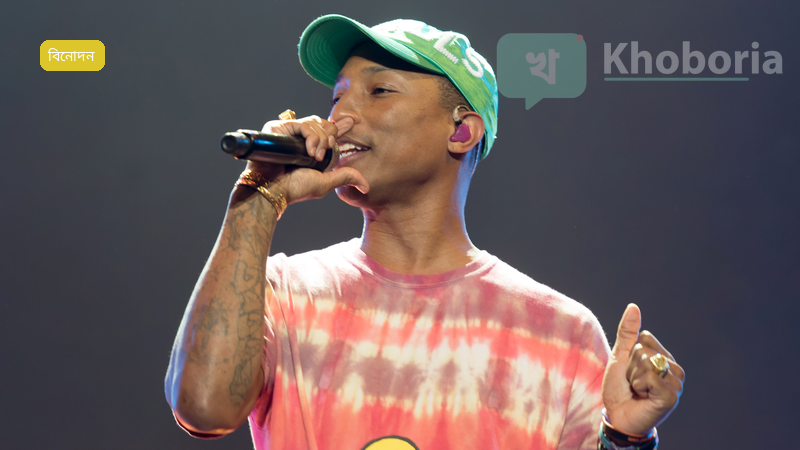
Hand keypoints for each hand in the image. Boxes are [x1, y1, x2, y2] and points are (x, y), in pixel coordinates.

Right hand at [245, 115, 366, 204]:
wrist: (274, 189)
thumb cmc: (295, 188)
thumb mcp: (326, 182)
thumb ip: (345, 177)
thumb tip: (365, 186)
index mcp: (310, 148)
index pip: (327, 131)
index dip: (340, 126)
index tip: (352, 121)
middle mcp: (299, 138)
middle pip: (323, 124)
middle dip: (329, 137)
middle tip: (324, 153)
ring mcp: (289, 131)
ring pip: (315, 123)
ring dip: (320, 140)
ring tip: (314, 157)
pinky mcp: (279, 127)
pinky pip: (303, 124)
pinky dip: (311, 136)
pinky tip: (309, 151)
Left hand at [601, 304, 684, 434]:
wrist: (617, 415)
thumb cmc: (619, 387)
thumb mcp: (621, 356)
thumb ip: (627, 332)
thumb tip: (633, 305)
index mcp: (664, 356)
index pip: (644, 337)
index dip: (630, 354)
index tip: (631, 370)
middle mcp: (674, 367)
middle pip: (644, 349)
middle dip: (631, 367)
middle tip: (633, 384)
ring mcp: (675, 383)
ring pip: (647, 362)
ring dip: (634, 378)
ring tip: (638, 391)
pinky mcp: (671, 396)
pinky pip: (650, 377)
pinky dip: (639, 386)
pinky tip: (643, 397)